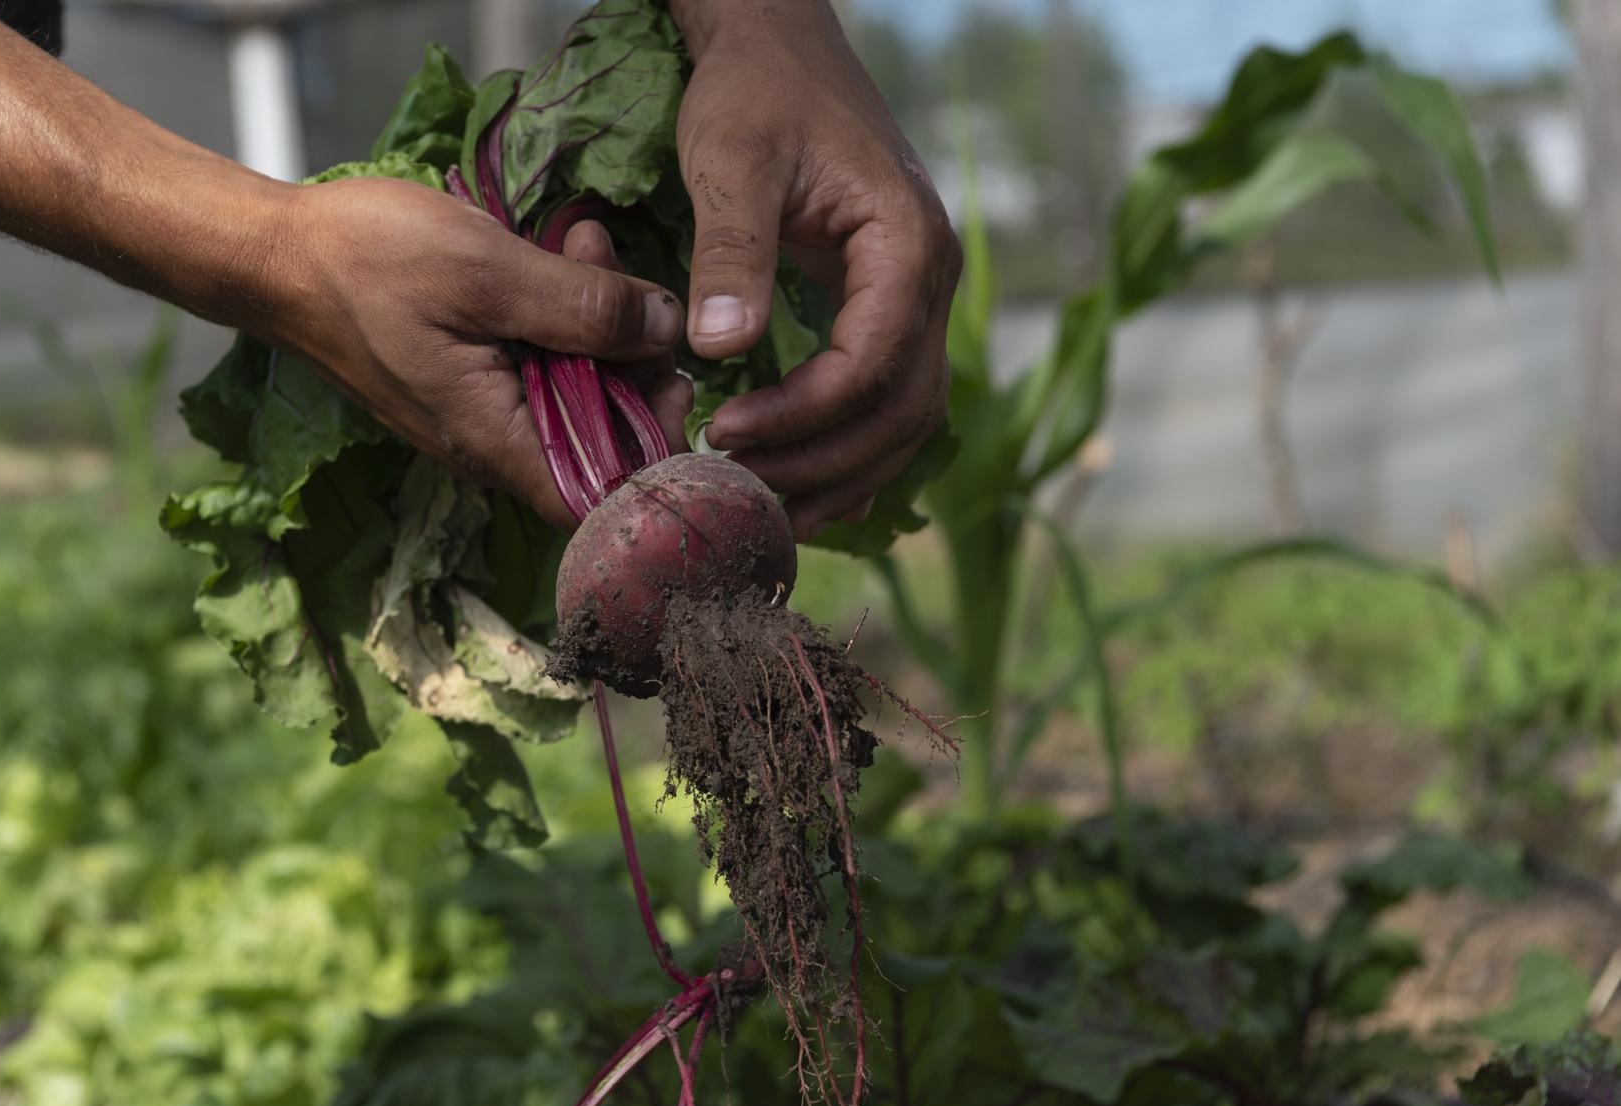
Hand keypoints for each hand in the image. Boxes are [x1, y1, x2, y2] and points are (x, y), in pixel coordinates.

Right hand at [258, 177, 686, 523]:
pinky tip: (562, 253)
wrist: (276, 252)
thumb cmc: (367, 262)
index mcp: (494, 439)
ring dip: (599, 321)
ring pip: (573, 387)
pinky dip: (562, 312)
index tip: (672, 376)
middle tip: (629, 281)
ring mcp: (478, 408)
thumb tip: (667, 332)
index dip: (653, 451)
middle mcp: (490, 441)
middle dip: (632, 358)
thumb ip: (584, 307)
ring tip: (589, 244)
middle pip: (599, 435)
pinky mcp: (470, 373)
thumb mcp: (489, 273)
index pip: (601, 496)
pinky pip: (538, 360)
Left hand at [673, 1, 960, 539]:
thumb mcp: (731, 158)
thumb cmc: (755, 91)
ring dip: (838, 474)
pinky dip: (846, 452)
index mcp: (907, 243)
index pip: (874, 362)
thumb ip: (732, 251)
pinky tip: (797, 486)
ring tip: (765, 511)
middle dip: (823, 463)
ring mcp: (914, 300)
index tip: (726, 434)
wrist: (777, 47)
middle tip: (740, 491)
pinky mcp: (884, 311)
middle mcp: (929, 280)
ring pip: (903, 420)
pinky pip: (884, 401)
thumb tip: (723, 348)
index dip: (804, 414)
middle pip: (902, 410)